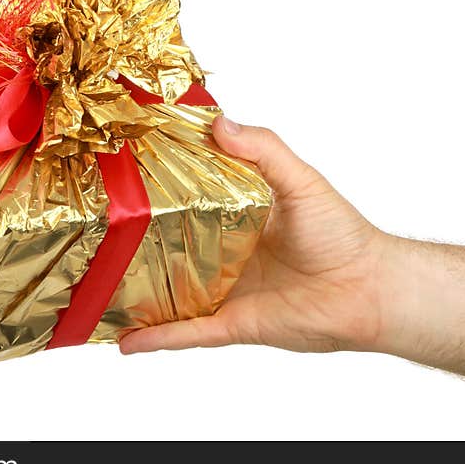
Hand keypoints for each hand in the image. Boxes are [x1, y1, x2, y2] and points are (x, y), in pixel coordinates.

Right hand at [120, 116, 389, 354]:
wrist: (368, 290)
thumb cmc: (342, 234)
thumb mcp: (301, 180)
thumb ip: (264, 149)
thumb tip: (220, 123)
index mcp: (238, 214)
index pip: (189, 198)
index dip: (159, 188)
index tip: (122, 172)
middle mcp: (226, 251)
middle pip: (171, 246)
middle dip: (138, 242)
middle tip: (96, 228)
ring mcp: (226, 289)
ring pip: (171, 293)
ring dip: (137, 293)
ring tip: (95, 285)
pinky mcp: (231, 323)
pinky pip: (187, 332)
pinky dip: (156, 337)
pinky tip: (123, 340)